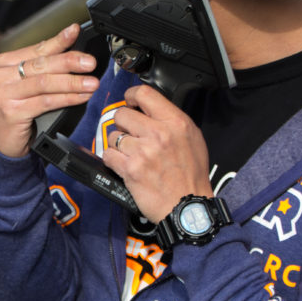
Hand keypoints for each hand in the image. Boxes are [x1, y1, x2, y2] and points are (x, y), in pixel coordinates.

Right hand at [0, 23, 100, 157]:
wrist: (3, 143)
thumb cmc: (17, 111)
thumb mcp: (27, 86)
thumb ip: (41, 68)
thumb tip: (70, 51)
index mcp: (3, 64)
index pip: (36, 50)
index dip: (58, 41)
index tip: (74, 31)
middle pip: (41, 65)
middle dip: (69, 62)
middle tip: (89, 62)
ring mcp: (3, 94)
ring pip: (45, 83)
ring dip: (72, 82)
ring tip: (91, 82)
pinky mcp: (11, 112)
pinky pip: (46, 101)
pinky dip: (67, 98)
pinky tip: (81, 96)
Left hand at [103, 83, 212, 222]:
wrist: (187, 206)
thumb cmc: (191, 175)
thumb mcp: (192, 139)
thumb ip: (172, 121)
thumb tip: (150, 109)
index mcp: (176, 123)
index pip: (145, 94)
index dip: (131, 95)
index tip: (129, 101)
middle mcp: (159, 134)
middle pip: (122, 114)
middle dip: (123, 124)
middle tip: (130, 134)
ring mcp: (143, 151)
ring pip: (113, 136)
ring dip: (119, 145)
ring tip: (131, 154)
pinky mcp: (130, 169)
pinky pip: (108, 155)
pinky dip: (113, 160)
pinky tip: (125, 165)